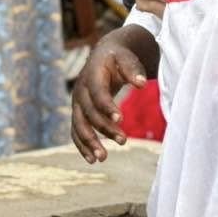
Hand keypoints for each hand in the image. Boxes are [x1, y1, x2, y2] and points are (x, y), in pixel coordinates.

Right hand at [71, 38, 145, 162]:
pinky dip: (81, 145)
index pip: (98, 93)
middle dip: (104, 128)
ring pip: (79, 125)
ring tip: (102, 158)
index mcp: (92, 75)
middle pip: (89, 112)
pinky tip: (92, 160)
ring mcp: (76, 103)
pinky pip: (76, 131)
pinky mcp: (78, 113)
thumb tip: (141, 83)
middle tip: (123, 141)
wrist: (104, 56)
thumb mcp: (126, 58)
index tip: (120, 119)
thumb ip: (133, 70)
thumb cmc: (118, 58)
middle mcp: (80, 90)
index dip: (107, 106)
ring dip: (89, 142)